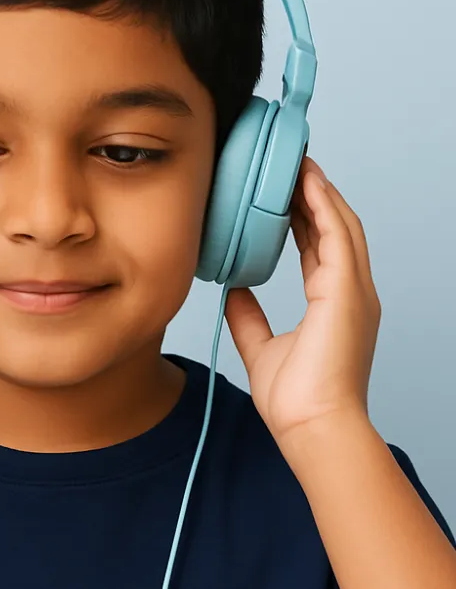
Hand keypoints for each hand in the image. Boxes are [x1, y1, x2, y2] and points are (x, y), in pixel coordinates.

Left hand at [224, 155, 381, 453]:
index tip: (285, 193)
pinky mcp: (348, 292)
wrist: (312, 426)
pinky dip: (323, 205)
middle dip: (315, 194)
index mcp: (333, 304)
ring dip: (320, 191)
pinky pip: (337, 236)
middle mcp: (350, 293)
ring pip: (340, 224)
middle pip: (334, 228)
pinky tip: (308, 182)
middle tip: (292, 164)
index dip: (304, 217)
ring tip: (299, 162)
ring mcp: (354, 291)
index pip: (318, 247)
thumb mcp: (261, 346)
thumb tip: (233, 288)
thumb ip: (248, 315)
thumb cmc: (297, 400)